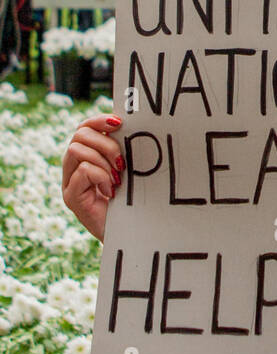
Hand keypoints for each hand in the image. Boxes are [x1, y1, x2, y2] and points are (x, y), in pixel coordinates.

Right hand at [61, 114, 123, 240]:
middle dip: (105, 143)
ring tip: (117, 179)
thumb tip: (127, 123)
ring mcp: (69, 183)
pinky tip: (111, 191)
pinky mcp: (71, 198)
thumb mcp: (127, 168)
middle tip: (122, 162)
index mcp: (85, 157)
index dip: (99, 120)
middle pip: (79, 135)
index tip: (120, 122)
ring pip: (77, 150)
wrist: (129, 232)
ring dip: (103, 161)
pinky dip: (101, 176)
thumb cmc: (131, 199)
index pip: (84, 127)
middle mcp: (72, 168)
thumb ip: (121, 148)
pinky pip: (83, 170)